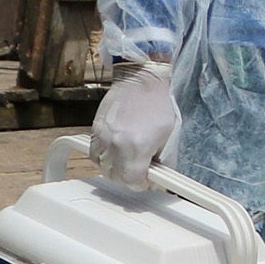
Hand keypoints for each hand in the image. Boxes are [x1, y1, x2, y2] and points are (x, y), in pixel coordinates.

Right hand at [90, 60, 178, 188]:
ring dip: (114, 170)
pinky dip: (103, 158)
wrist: (141, 79)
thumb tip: (158, 178)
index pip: (132, 181)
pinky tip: (114, 153)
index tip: (146, 180)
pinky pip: (94, 154)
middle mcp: (116, 144)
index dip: (141, 184)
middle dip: (128, 179)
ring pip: (102, 167)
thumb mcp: (170, 136)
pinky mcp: (95, 129)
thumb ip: (163, 161)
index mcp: (137, 147)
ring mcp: (103, 136)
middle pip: (116, 178)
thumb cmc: (158, 104)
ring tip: (126, 162)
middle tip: (138, 171)